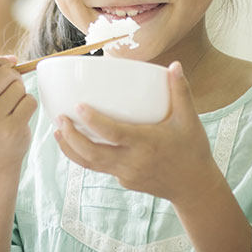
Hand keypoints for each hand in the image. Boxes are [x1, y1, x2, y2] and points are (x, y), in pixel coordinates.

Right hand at [0, 42, 36, 165]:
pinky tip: (20, 116)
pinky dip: (29, 106)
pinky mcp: (11, 128)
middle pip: (5, 72)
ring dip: (21, 93)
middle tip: (9, 93)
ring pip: (19, 87)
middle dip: (13, 78)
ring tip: (12, 107)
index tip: (6, 68)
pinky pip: (30, 101)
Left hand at [54, 61, 221, 203]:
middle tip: (59, 118)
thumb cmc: (192, 150)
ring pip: (90, 164)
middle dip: (71, 137)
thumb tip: (174, 64)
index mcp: (146, 144)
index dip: (93, 121)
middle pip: (91, 153)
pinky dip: (85, 156)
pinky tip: (77, 143)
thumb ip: (181, 92)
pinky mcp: (123, 181)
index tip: (78, 106)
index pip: (114, 133)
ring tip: (57, 131)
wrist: (194, 187)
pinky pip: (100, 168)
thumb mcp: (189, 120)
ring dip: (71, 149)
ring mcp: (125, 174)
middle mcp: (132, 161)